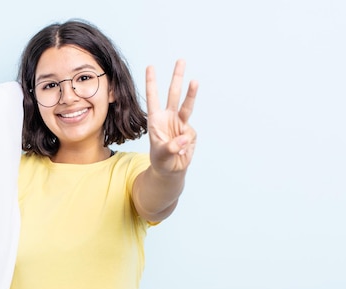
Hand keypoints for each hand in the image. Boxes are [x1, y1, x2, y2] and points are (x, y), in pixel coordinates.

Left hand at [145, 59, 197, 174]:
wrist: (171, 170)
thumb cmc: (161, 160)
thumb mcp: (161, 155)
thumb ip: (170, 147)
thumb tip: (184, 137)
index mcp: (156, 120)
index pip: (153, 98)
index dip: (151, 83)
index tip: (150, 66)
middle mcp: (169, 117)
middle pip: (173, 94)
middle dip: (177, 77)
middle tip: (181, 60)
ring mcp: (181, 123)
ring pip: (187, 105)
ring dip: (191, 92)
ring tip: (195, 81)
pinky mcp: (190, 132)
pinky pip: (190, 135)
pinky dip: (186, 145)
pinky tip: (181, 152)